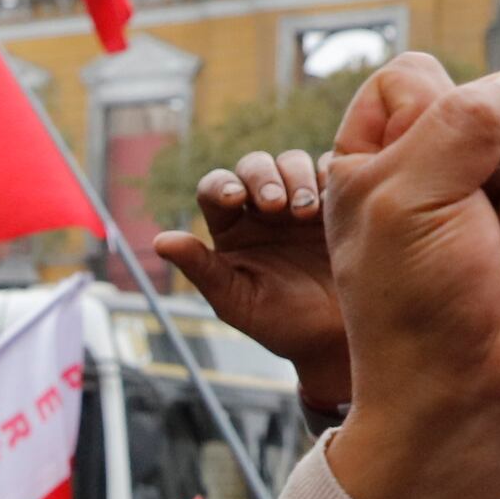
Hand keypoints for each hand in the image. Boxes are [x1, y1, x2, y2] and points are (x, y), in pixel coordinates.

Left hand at [148, 150, 347, 415]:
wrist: (338, 337)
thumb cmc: (282, 325)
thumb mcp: (237, 301)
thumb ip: (202, 269)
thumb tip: (161, 241)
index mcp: (231, 229)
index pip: (215, 189)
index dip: (221, 186)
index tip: (234, 199)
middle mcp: (263, 210)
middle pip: (254, 166)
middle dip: (263, 177)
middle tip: (277, 206)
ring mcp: (301, 202)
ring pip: (292, 162)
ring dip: (298, 177)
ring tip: (308, 212)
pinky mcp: (337, 202)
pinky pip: (332, 170)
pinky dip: (331, 174)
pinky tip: (333, 197)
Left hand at [314, 53, 499, 498]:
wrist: (469, 396)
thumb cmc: (416, 305)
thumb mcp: (407, 195)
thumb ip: (464, 117)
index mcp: (384, 156)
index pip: (415, 75)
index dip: (429, 112)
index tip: (415, 176)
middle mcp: (451, 172)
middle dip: (491, 168)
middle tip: (465, 230)